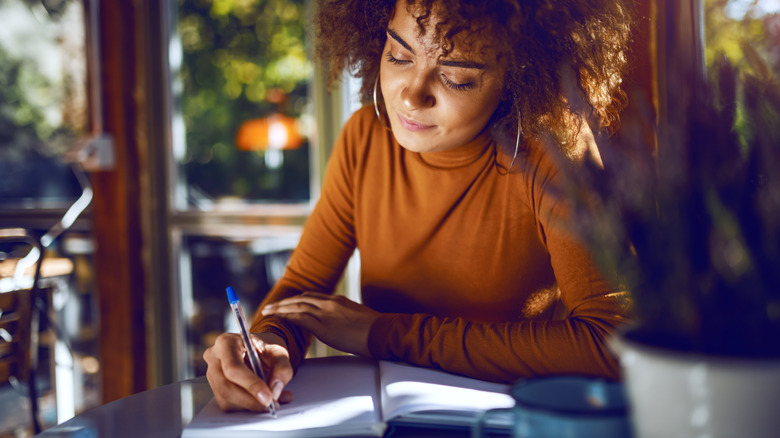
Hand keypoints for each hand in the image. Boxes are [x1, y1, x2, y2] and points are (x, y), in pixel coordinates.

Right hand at [203, 332, 293, 411]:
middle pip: (226, 387)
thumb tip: (275, 390)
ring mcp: (212, 374)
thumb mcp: (279, 351)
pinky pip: (228, 404)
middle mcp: (214, 357)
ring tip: (274, 401)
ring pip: (226, 399)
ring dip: (251, 405)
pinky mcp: (216, 389)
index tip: (268, 397)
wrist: (259, 351)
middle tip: (273, 404)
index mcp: (227, 342)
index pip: (233, 367)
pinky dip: (248, 406)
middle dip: (251, 400)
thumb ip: (282, 367)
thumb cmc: (266, 348)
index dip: (250, 384)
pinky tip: (262, 400)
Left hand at [261, 292, 379, 356]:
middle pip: (301, 299)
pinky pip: (300, 318)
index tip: (287, 303)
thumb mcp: (358, 316)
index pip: (312, 296)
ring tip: (268, 312)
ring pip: (297, 306)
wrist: (382, 332)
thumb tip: (341, 323)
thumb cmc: (375, 329)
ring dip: (280, 308)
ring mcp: (326, 313)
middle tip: (271, 306)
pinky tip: (279, 319)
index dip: (297, 300)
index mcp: (338, 300)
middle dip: (284, 302)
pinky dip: (287, 317)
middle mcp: (330, 303)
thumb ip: (345, 316)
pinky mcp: (324, 326)